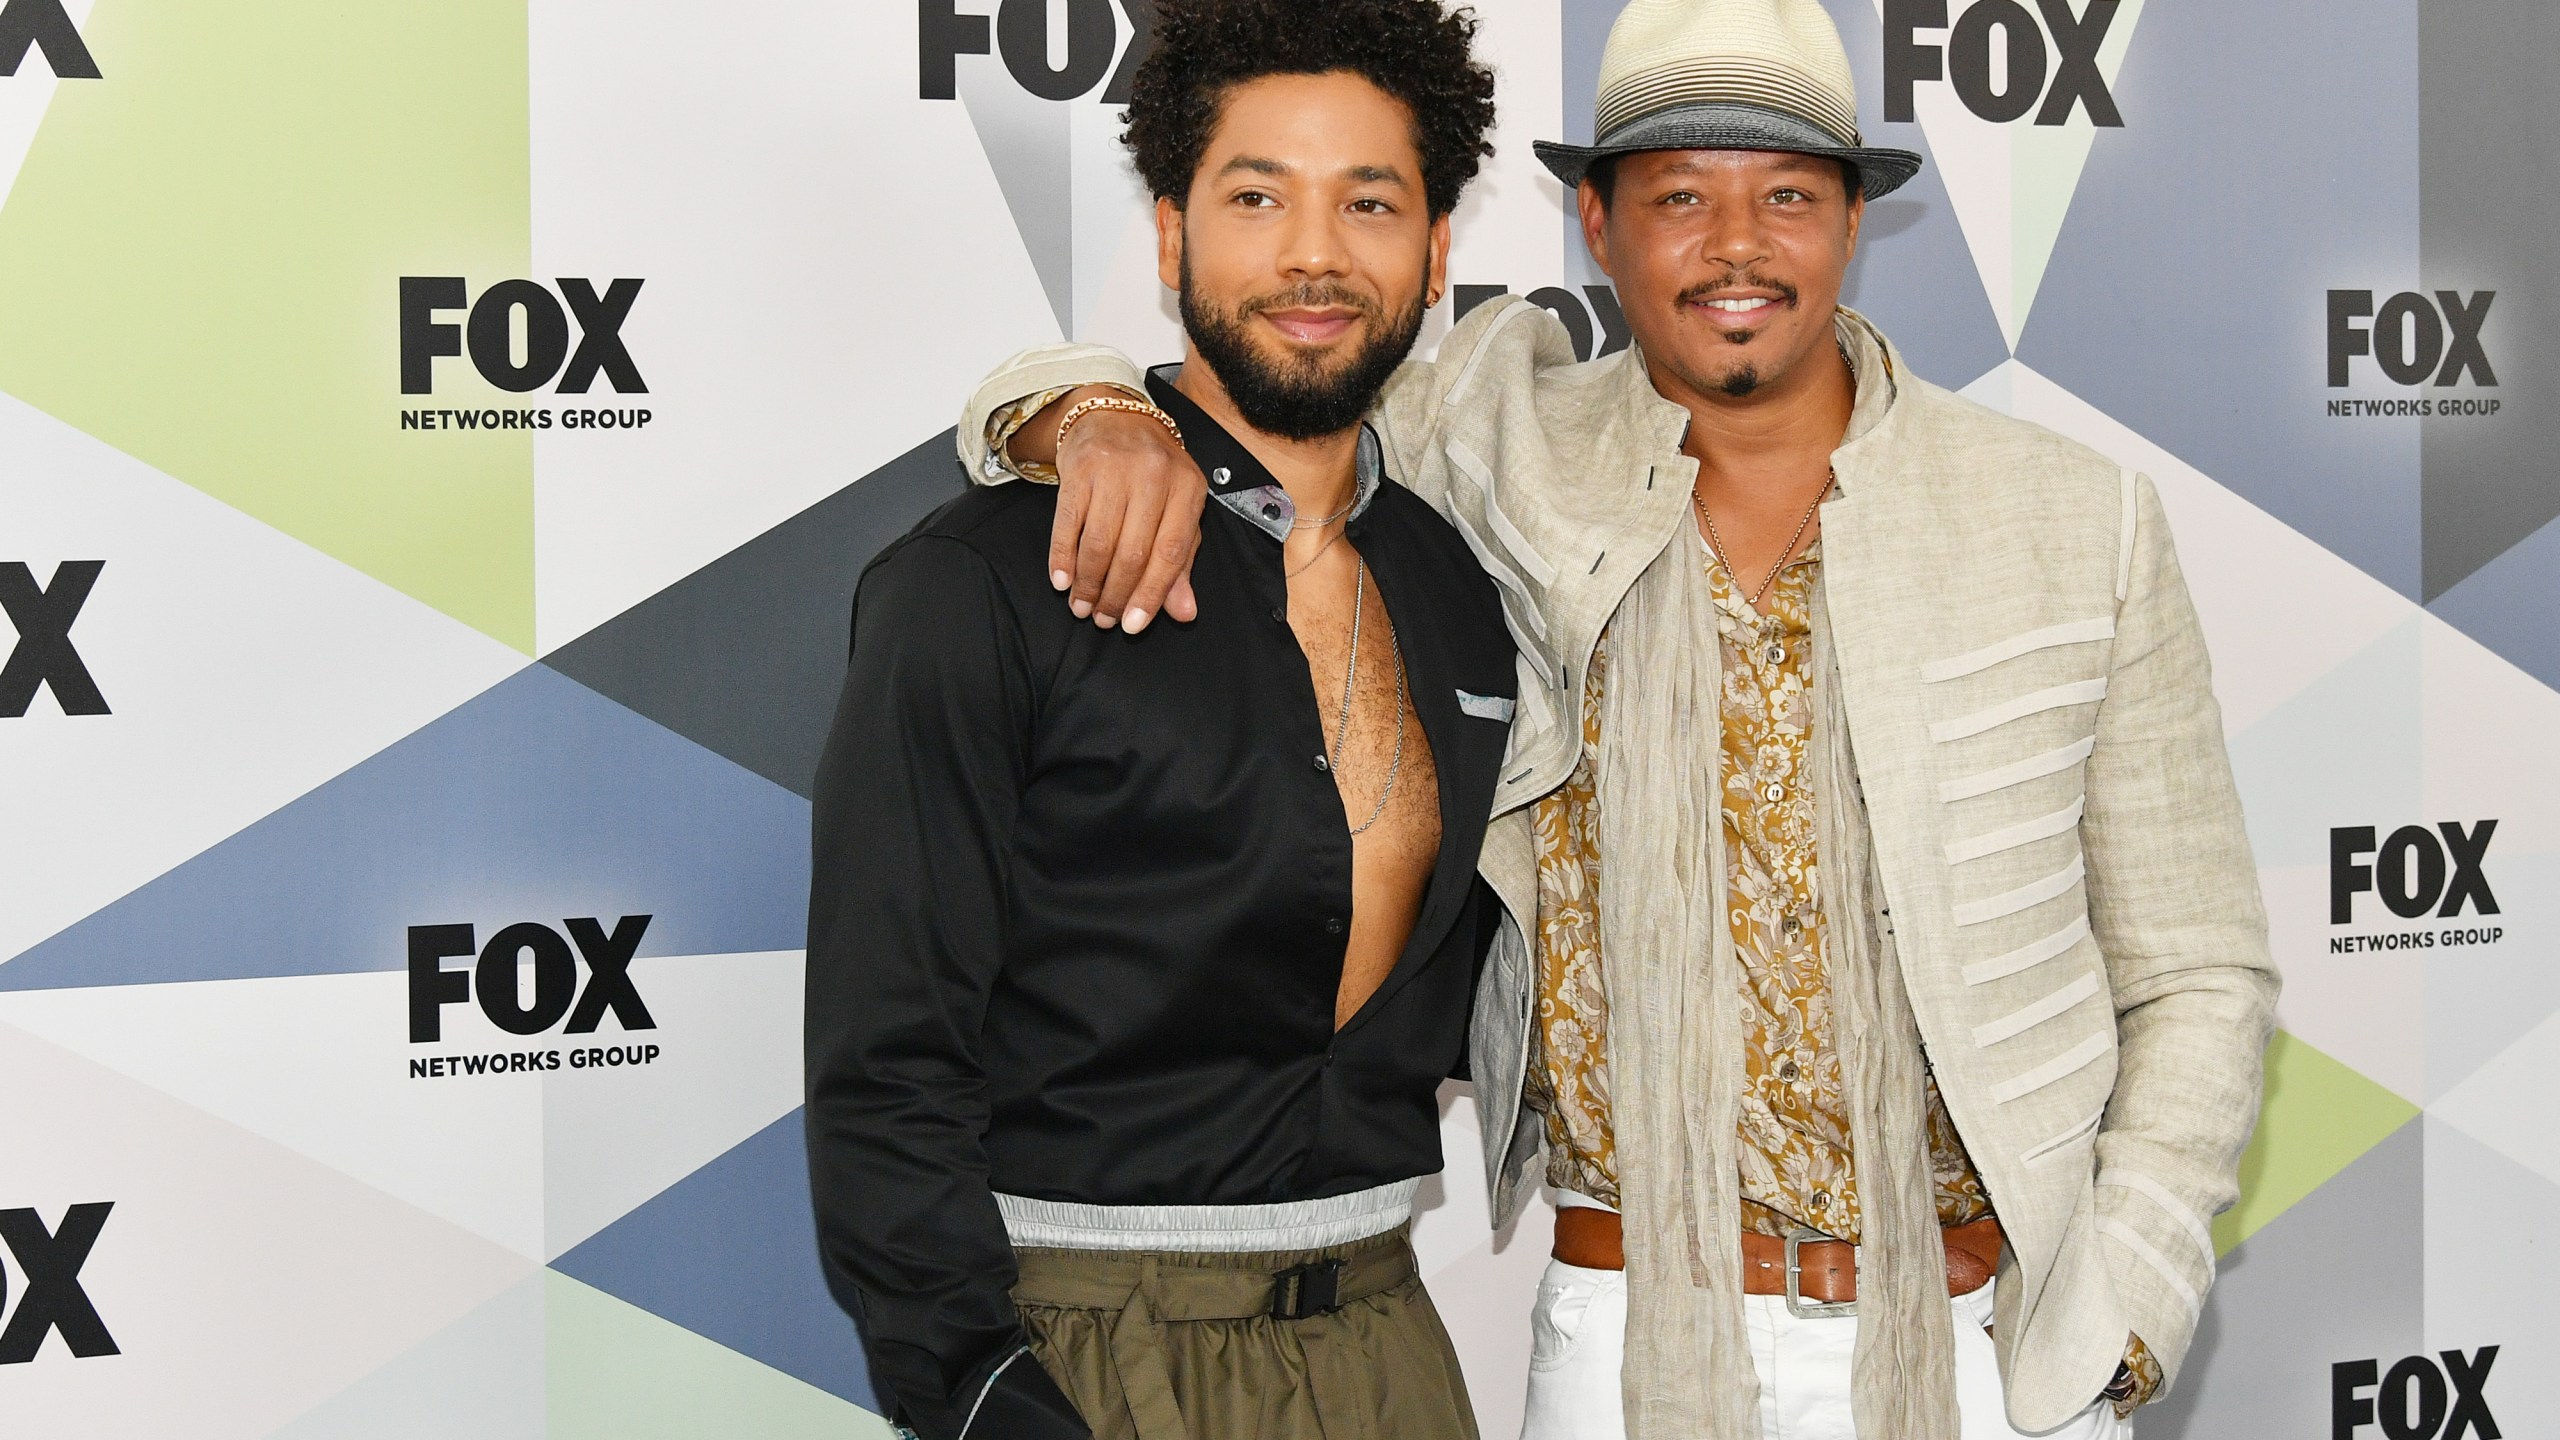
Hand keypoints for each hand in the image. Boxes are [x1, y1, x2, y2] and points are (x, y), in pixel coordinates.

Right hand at [1048, 400, 1206, 632]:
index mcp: (1188, 487)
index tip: (1133, 625)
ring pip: (1099, 542)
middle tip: (1103, 620)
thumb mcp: (1177, 509)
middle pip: (1132, 552)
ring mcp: (1115, 469)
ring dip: (1088, 583)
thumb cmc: (1152, 473)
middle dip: (1115, 595)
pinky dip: (1062, 557)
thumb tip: (1183, 613)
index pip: (1170, 553)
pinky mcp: (1080, 468)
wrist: (1115, 417)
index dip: (1151, 595)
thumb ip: (1180, 563)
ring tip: (1082, 607)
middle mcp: (1153, 475)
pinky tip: (1061, 581)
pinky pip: (1068, 523)